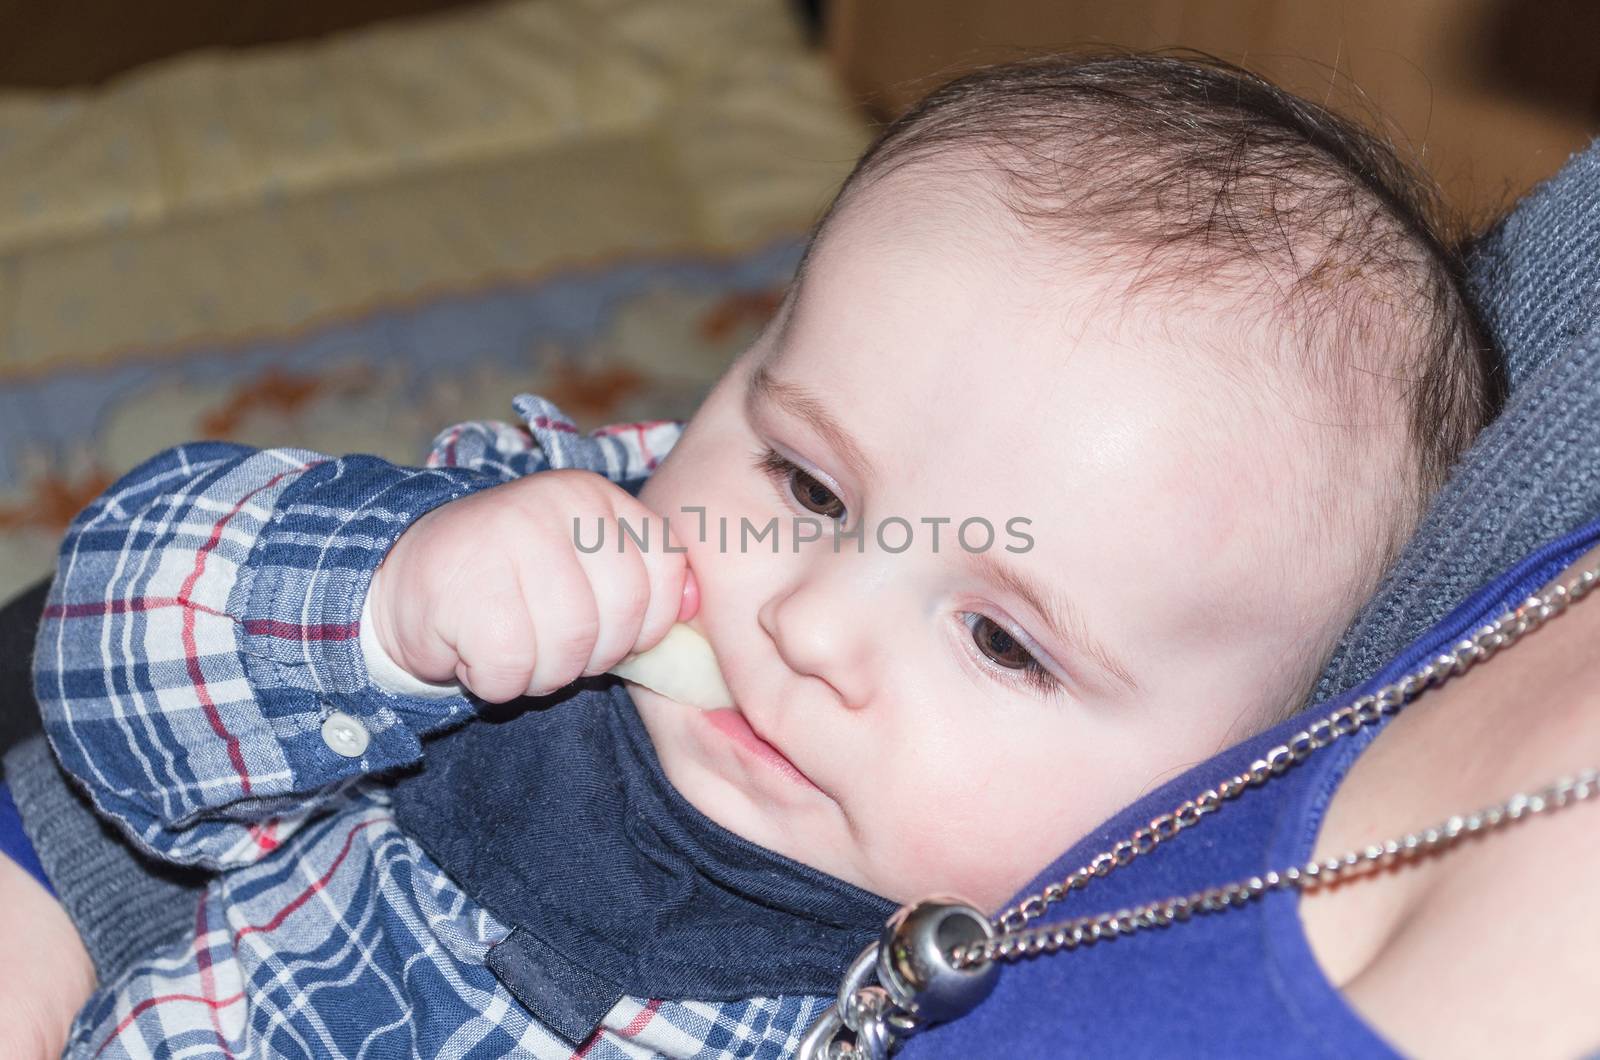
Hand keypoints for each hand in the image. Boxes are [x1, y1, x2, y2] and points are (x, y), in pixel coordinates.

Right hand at [365, 470, 694, 701]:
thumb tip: (695, 602)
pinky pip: (515, 669)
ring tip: (513, 645)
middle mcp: (555, 503)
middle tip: (548, 643)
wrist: (404, 578)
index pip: (665, 573)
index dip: (644, 624)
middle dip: (590, 656)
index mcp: (595, 497)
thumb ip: (643, 579)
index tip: (605, 627)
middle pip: (621, 619)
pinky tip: (476, 653)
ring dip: (542, 673)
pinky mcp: (468, 589)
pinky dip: (497, 681)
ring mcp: (508, 539)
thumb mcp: (582, 565)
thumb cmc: (510, 582)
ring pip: (571, 649)